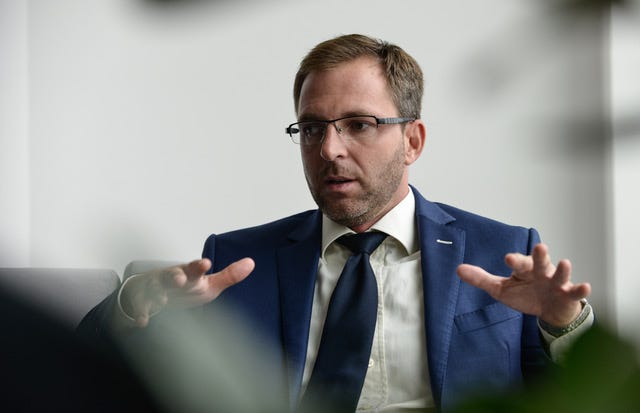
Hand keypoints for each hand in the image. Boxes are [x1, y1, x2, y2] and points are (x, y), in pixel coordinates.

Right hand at [119, 257, 253, 327]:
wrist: (149, 293)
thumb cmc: (183, 288)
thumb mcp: (207, 284)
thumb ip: (228, 276)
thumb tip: (251, 263)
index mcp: (187, 273)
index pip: (193, 268)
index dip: (198, 266)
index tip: (206, 264)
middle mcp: (169, 278)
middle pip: (171, 274)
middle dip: (174, 275)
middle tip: (179, 279)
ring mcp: (153, 289)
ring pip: (153, 289)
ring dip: (157, 294)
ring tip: (162, 300)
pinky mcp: (141, 302)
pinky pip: (139, 307)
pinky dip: (140, 313)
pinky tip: (143, 321)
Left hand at [456, 243, 590, 326]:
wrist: (549, 311)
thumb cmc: (525, 295)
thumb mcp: (501, 289)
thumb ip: (481, 279)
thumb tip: (458, 269)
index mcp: (524, 269)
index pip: (519, 263)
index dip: (515, 260)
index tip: (508, 258)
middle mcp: (541, 272)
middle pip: (539, 263)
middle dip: (539, 256)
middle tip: (540, 247)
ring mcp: (556, 283)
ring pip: (559, 274)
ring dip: (563, 269)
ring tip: (565, 262)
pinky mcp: (568, 295)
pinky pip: (575, 292)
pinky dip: (581, 289)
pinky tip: (586, 286)